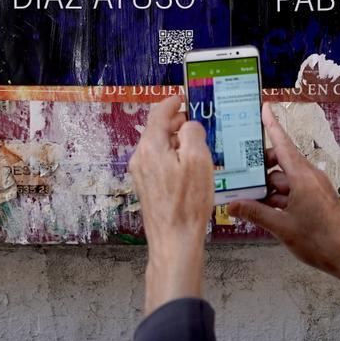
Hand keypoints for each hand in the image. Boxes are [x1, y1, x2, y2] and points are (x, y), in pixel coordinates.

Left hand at [128, 95, 214, 313]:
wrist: (174, 241)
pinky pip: (158, 162)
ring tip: (196, 146)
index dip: (171, 103)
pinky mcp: (146, 188)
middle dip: (175, 123)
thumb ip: (193, 133)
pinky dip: (172, 156)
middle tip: (195, 123)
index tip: (182, 99)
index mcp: (151, 147)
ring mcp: (141, 174)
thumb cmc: (188, 203)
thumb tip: (189, 125)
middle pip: (156, 130)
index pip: (158, 114)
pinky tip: (188, 167)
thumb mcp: (198, 160)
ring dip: (175, 141)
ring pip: (158, 147)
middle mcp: (141, 158)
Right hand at [228, 103, 339, 307]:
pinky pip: (293, 189)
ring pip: (285, 178)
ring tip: (244, 194)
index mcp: (302, 177)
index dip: (272, 125)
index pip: (283, 144)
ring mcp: (315, 188)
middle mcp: (309, 176)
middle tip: (237, 170)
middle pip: (281, 161)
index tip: (264, 107)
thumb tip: (231, 205)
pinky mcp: (317, 198)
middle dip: (260, 166)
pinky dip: (278, 195)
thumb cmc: (318, 241)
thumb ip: (255, 213)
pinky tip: (263, 207)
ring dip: (268, 185)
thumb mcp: (282, 227)